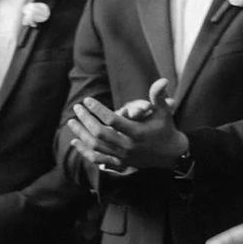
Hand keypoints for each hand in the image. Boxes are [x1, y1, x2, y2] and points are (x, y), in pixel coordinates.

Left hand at [68, 97, 186, 174]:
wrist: (171, 154)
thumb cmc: (166, 128)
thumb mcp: (164, 111)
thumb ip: (159, 96)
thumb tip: (162, 80)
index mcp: (137, 132)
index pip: (112, 120)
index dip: (98, 110)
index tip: (88, 100)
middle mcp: (127, 146)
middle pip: (99, 133)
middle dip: (86, 120)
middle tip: (77, 108)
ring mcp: (122, 157)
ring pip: (95, 147)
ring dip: (81, 134)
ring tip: (71, 122)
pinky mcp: (120, 164)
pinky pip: (97, 159)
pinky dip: (85, 151)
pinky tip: (75, 142)